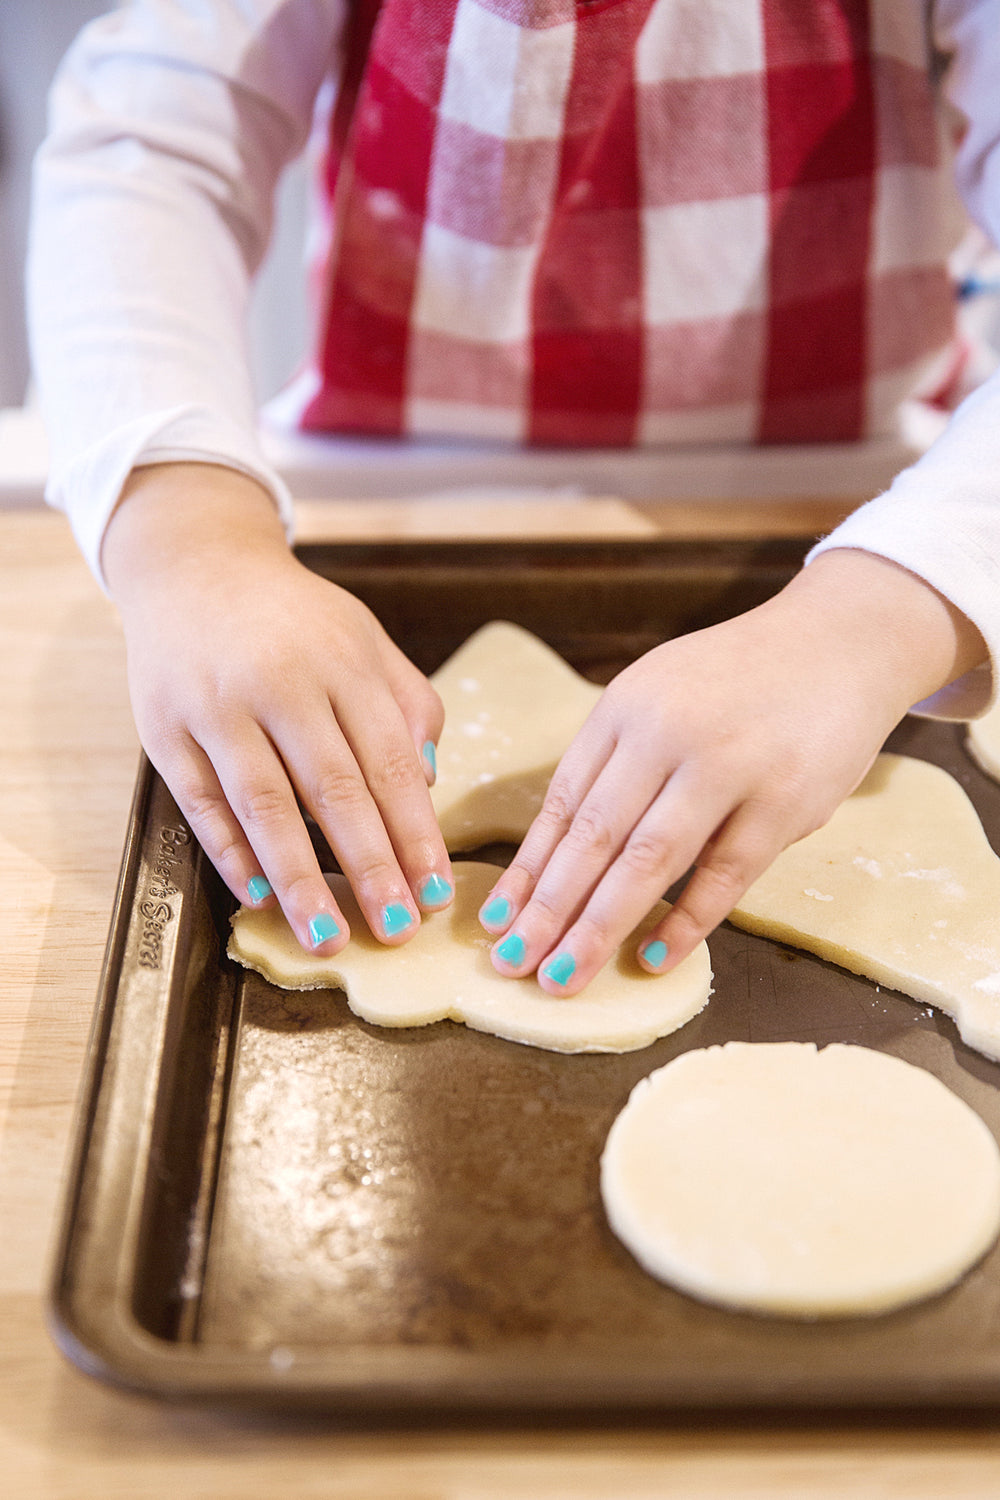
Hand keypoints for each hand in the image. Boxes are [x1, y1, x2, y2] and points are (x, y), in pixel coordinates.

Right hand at [102, 464, 452, 953]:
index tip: (435, 893)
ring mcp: (216, 704)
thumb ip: (406, 702)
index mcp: (341, 663)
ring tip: (325, 935)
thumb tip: (427, 782)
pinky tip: (256, 895)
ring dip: (297, 877)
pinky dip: (227, 850)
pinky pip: (197, 798)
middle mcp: (281, 682)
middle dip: (368, 868)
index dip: (414, 833)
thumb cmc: (294, 619)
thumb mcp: (364, 639)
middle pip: (333, 790)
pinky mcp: (163, 724)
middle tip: (394, 931)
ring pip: (263, 801)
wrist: (195, 564)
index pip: (389, 762)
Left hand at [478, 550, 986, 994]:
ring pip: (649, 862)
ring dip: (598, 927)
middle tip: (512, 965)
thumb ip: (615, 762)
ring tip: (562, 978)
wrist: (840, 642)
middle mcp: (668, 733)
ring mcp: (729, 767)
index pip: (563, 804)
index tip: (495, 922)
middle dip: (547, 910)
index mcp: (626, 708)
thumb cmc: (736, 680)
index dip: (526, 870)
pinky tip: (648, 959)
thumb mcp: (659, 695)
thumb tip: (557, 857)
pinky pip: (724, 876)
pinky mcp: (785, 802)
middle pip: (594, 838)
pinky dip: (684, 923)